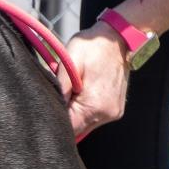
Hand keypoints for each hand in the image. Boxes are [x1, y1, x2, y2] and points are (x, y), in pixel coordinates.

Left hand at [59, 20, 129, 139]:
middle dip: (66, 117)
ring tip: (74, 91)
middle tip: (63, 95)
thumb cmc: (92, 47)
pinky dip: (86, 110)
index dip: (56, 121)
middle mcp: (106, 114)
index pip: (69, 129)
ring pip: (86, 124)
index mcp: (94, 106)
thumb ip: (60, 88)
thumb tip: (52, 108)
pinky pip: (95, 118)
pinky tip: (84, 93)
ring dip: (76, 113)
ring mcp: (113, 113)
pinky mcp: (115, 110)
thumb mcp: (69, 62)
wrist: (117, 38)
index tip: (51, 107)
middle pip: (78, 130)